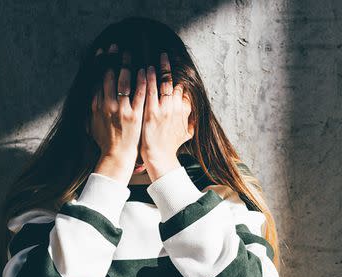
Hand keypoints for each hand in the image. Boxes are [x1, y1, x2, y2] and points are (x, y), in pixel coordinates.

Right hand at [88, 43, 146, 168]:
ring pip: (123, 82)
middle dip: (111, 60)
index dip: (99, 64)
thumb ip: (92, 109)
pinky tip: (144, 70)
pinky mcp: (134, 115)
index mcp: (96, 106)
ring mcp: (121, 110)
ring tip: (129, 54)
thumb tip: (91, 96)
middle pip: (109, 77)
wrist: (116, 156)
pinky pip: (138, 94)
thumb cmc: (105, 141)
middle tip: (115, 47)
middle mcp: (107, 106)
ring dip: (126, 65)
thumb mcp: (92, 124)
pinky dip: (141, 81)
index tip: (101, 53)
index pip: (97, 80)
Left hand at [140, 52, 194, 180]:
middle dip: (169, 67)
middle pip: (173, 82)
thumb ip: (190, 120)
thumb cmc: (170, 146)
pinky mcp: (151, 112)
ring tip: (156, 57)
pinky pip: (150, 91)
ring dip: (160, 68)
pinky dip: (150, 79)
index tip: (175, 64)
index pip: (182, 88)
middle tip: (165, 54)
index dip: (179, 75)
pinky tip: (147, 69)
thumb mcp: (186, 133)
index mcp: (183, 110)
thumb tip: (194, 111)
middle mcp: (175, 107)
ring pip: (163, 83)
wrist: (159, 158)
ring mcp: (163, 109)